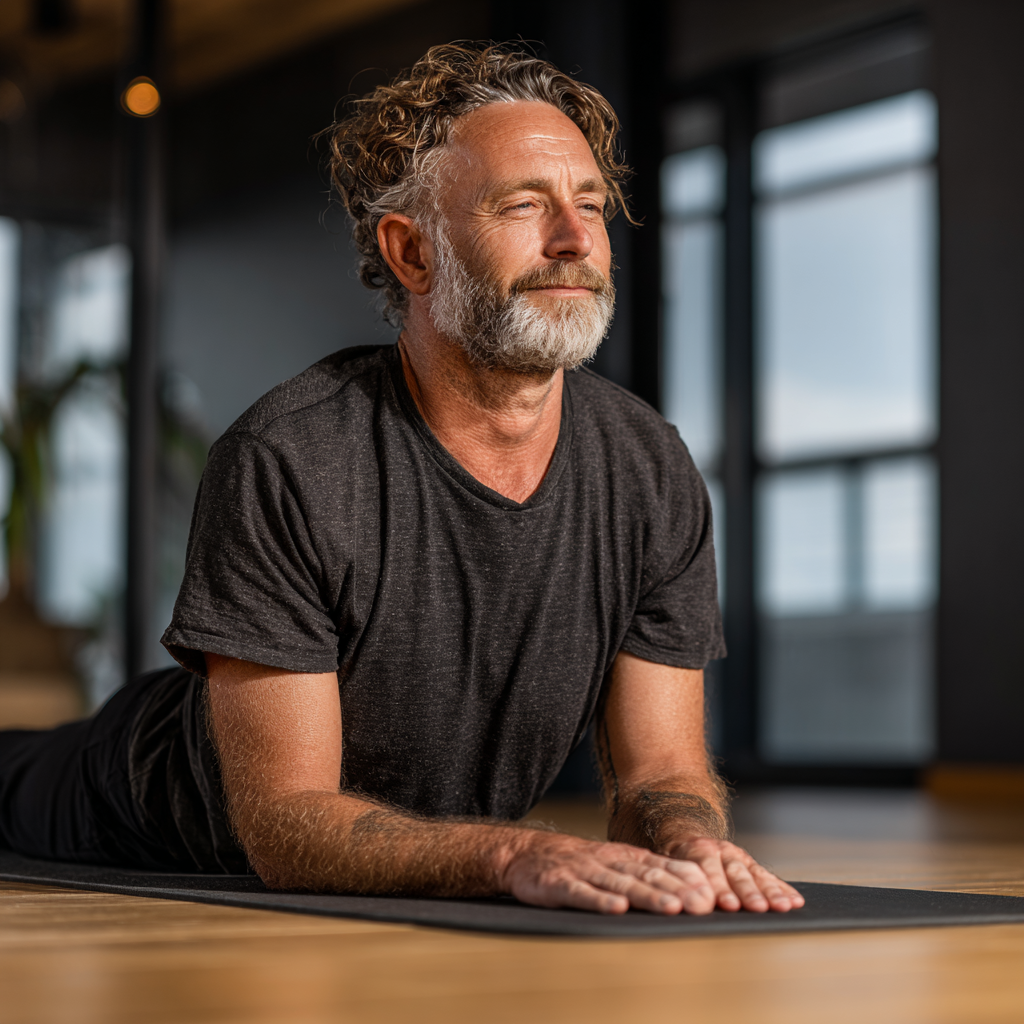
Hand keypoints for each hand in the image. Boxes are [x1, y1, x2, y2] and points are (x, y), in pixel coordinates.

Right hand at [500, 831, 726, 914]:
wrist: (525, 854)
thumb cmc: (575, 863)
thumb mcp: (612, 863)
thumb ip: (644, 873)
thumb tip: (689, 888)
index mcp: (623, 856)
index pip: (661, 865)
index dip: (687, 879)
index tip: (714, 893)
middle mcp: (608, 861)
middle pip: (646, 875)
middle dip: (677, 889)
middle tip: (703, 904)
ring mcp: (584, 871)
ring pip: (621, 884)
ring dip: (648, 896)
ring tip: (671, 907)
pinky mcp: (559, 885)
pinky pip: (582, 894)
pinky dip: (600, 901)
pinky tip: (616, 909)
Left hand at [664, 836, 803, 912]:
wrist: (687, 835)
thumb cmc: (676, 860)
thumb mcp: (668, 865)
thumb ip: (676, 882)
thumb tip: (681, 904)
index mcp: (696, 850)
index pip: (708, 869)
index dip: (718, 888)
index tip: (727, 905)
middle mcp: (720, 851)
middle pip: (735, 873)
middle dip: (747, 891)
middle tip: (757, 908)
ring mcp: (738, 857)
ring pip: (755, 874)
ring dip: (770, 892)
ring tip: (782, 907)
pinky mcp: (751, 864)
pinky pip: (769, 877)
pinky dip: (782, 889)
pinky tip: (795, 900)